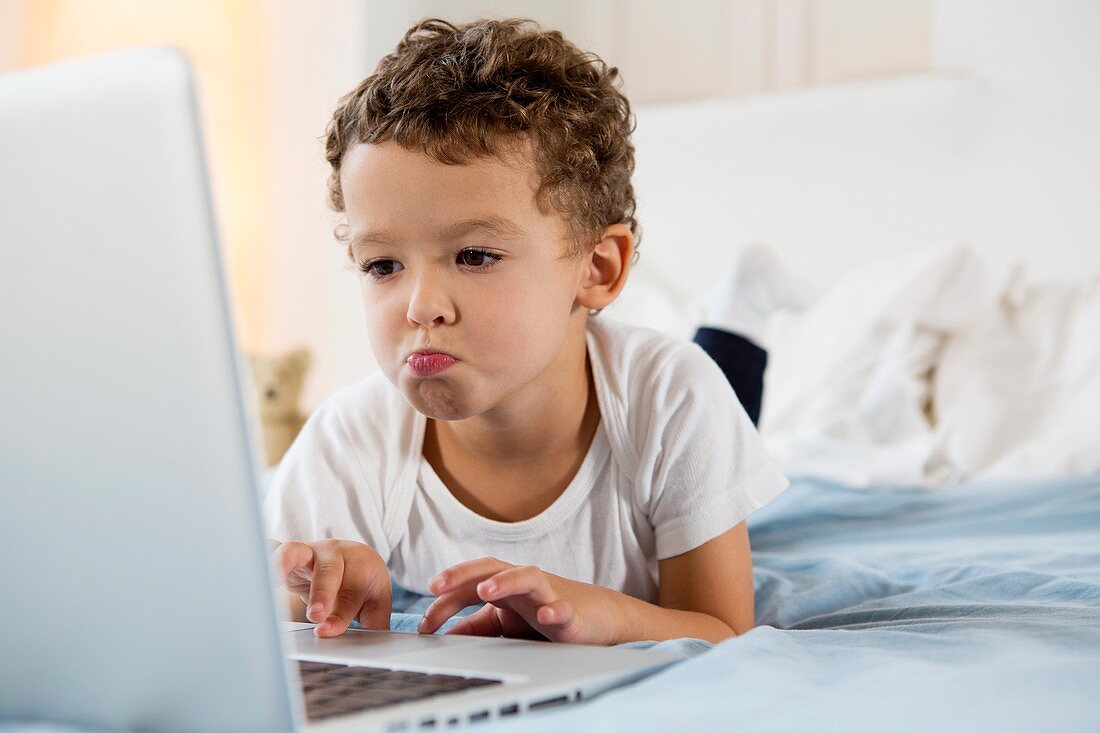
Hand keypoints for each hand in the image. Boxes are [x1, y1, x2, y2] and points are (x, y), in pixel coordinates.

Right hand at [271, 539, 391, 637]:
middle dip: (321, 592)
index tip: (325, 632)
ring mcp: (309, 551)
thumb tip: (372, 649)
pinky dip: (262, 555)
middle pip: (329, 570)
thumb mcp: (376, 601)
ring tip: (275, 580)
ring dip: (285, 566)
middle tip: (315, 615)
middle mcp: (335, 554)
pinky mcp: (289, 553)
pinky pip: (273, 549)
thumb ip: (374, 623)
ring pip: (296, 551)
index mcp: (361, 565)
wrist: (354, 554)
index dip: (339, 615)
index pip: (351, 592)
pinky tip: (248, 563)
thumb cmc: (363, 582)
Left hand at [417, 557, 623, 644]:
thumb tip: (444, 634)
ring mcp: (547, 594)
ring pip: (526, 577)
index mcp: (504, 586)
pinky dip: (554, 608)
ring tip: (485, 591)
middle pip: (490, 568)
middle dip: (462, 574)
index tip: (424, 624)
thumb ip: (476, 627)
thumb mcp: (505, 623)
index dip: (445, 600)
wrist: (595, 619)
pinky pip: (562, 607)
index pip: (469, 584)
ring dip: (505, 581)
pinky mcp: (571, 613)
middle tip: (436, 585)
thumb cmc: (545, 615)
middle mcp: (522, 584)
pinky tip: (545, 614)